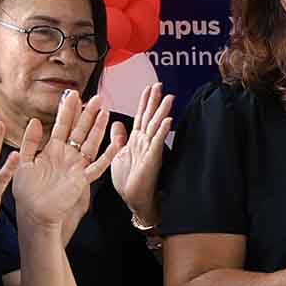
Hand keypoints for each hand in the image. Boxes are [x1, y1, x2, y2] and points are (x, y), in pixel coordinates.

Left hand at [3, 93, 118, 238]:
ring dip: (98, 128)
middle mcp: (67, 156)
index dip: (67, 110)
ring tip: (105, 111)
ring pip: (91, 143)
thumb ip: (30, 142)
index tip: (72, 94)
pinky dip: (109, 155)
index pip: (62, 125)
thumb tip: (36, 121)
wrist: (34, 214)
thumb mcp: (23, 162)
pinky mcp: (82, 179)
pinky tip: (117, 142)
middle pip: (79, 130)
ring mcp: (76, 167)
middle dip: (87, 114)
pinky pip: (99, 166)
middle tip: (95, 97)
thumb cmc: (27, 193)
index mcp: (52, 151)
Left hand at [110, 87, 175, 226]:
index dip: (144, 101)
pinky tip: (168, 120)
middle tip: (159, 85)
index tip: (149, 87)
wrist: (134, 199)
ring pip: (155, 126)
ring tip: (168, 97)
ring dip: (162, 111)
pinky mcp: (152, 159)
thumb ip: (118, 138)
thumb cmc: (127, 181)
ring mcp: (149, 149)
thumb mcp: (117, 155)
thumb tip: (117, 123)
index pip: (141, 116)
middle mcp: (144, 142)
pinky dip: (162, 131)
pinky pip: (157, 142)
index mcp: (135, 140)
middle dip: (154, 101)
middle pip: (150, 116)